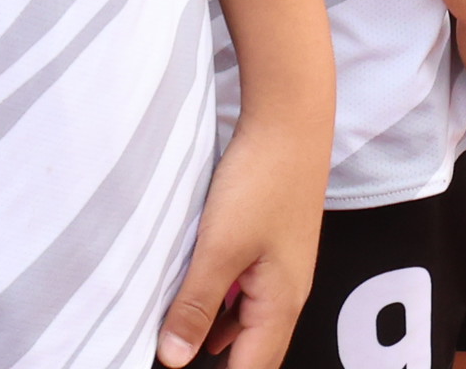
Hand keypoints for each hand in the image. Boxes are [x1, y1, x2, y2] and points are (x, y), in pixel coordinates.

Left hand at [152, 109, 322, 368]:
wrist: (291, 121)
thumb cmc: (262, 179)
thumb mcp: (220, 247)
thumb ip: (196, 306)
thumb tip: (174, 358)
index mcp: (280, 304)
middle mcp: (287, 295)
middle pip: (254, 355)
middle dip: (221, 367)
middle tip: (180, 361)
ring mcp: (283, 272)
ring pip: (248, 327)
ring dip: (218, 341)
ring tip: (181, 343)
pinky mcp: (273, 250)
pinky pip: (246, 298)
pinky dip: (222, 311)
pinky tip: (196, 304)